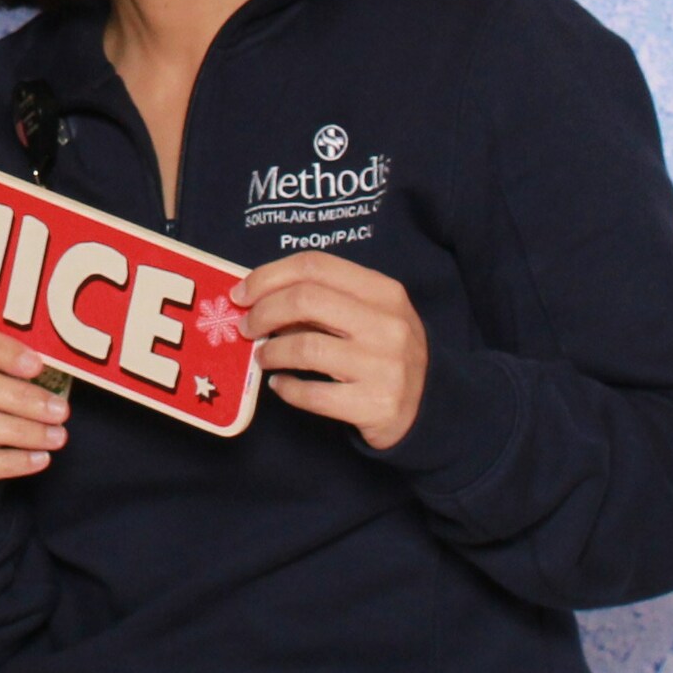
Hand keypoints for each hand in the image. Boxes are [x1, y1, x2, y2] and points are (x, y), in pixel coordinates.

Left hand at [242, 252, 426, 448]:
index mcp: (383, 291)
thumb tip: (260, 298)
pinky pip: (313, 394)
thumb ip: (325, 302)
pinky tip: (281, 385)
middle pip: (305, 300)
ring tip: (263, 356)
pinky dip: (287, 389)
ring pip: (305, 347)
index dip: (268, 276)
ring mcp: (383, 365)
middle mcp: (386, 324)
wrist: (430, 406)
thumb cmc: (385, 351)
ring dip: (271, 352)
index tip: (241, 294)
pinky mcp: (375, 405)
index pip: (315, 266)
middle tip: (246, 327)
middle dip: (263, 312)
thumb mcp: (368, 315)